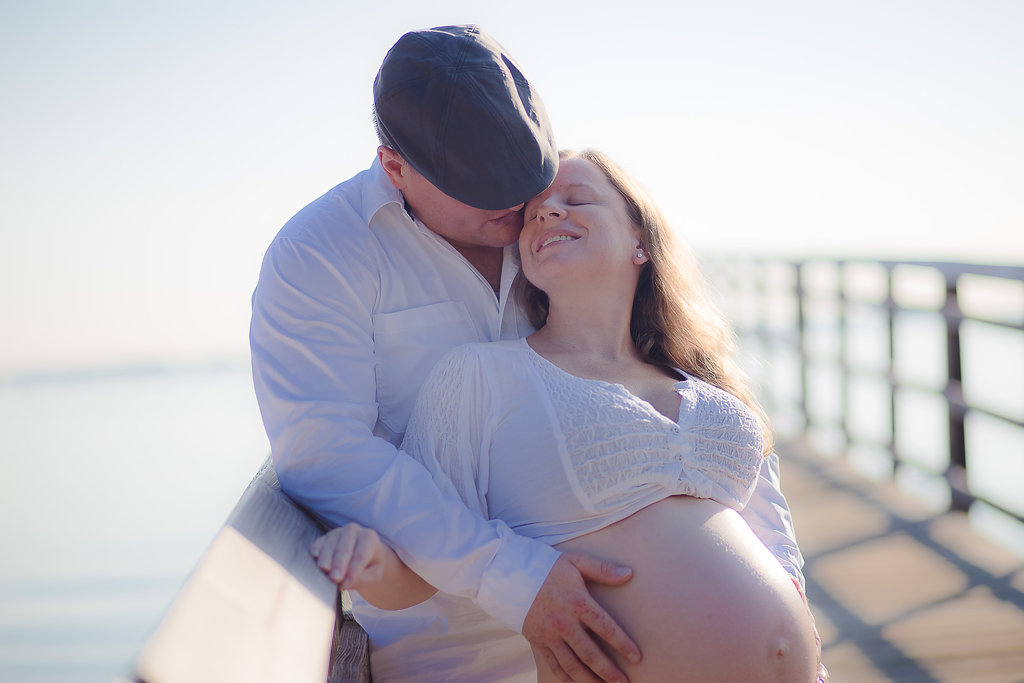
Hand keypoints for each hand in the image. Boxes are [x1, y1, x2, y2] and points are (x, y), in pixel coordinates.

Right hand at [311, 523, 391, 591]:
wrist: (365, 557)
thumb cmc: (370, 568)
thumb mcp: (372, 576)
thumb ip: (360, 579)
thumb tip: (343, 583)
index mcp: (369, 538)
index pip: (360, 556)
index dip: (353, 570)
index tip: (346, 585)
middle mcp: (354, 531)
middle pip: (345, 548)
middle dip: (339, 564)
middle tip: (334, 579)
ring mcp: (338, 532)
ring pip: (331, 545)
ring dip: (326, 558)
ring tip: (325, 570)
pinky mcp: (325, 537)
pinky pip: (319, 542)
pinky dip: (317, 549)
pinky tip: (315, 556)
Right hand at [522, 553, 639, 682]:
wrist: (510, 575)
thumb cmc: (548, 567)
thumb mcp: (576, 562)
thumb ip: (603, 569)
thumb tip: (629, 574)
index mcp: (577, 602)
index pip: (606, 628)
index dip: (622, 644)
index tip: (636, 657)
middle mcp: (564, 623)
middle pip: (590, 654)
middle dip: (609, 671)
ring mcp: (550, 635)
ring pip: (572, 665)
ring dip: (590, 680)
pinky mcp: (538, 642)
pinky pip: (555, 666)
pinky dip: (568, 678)